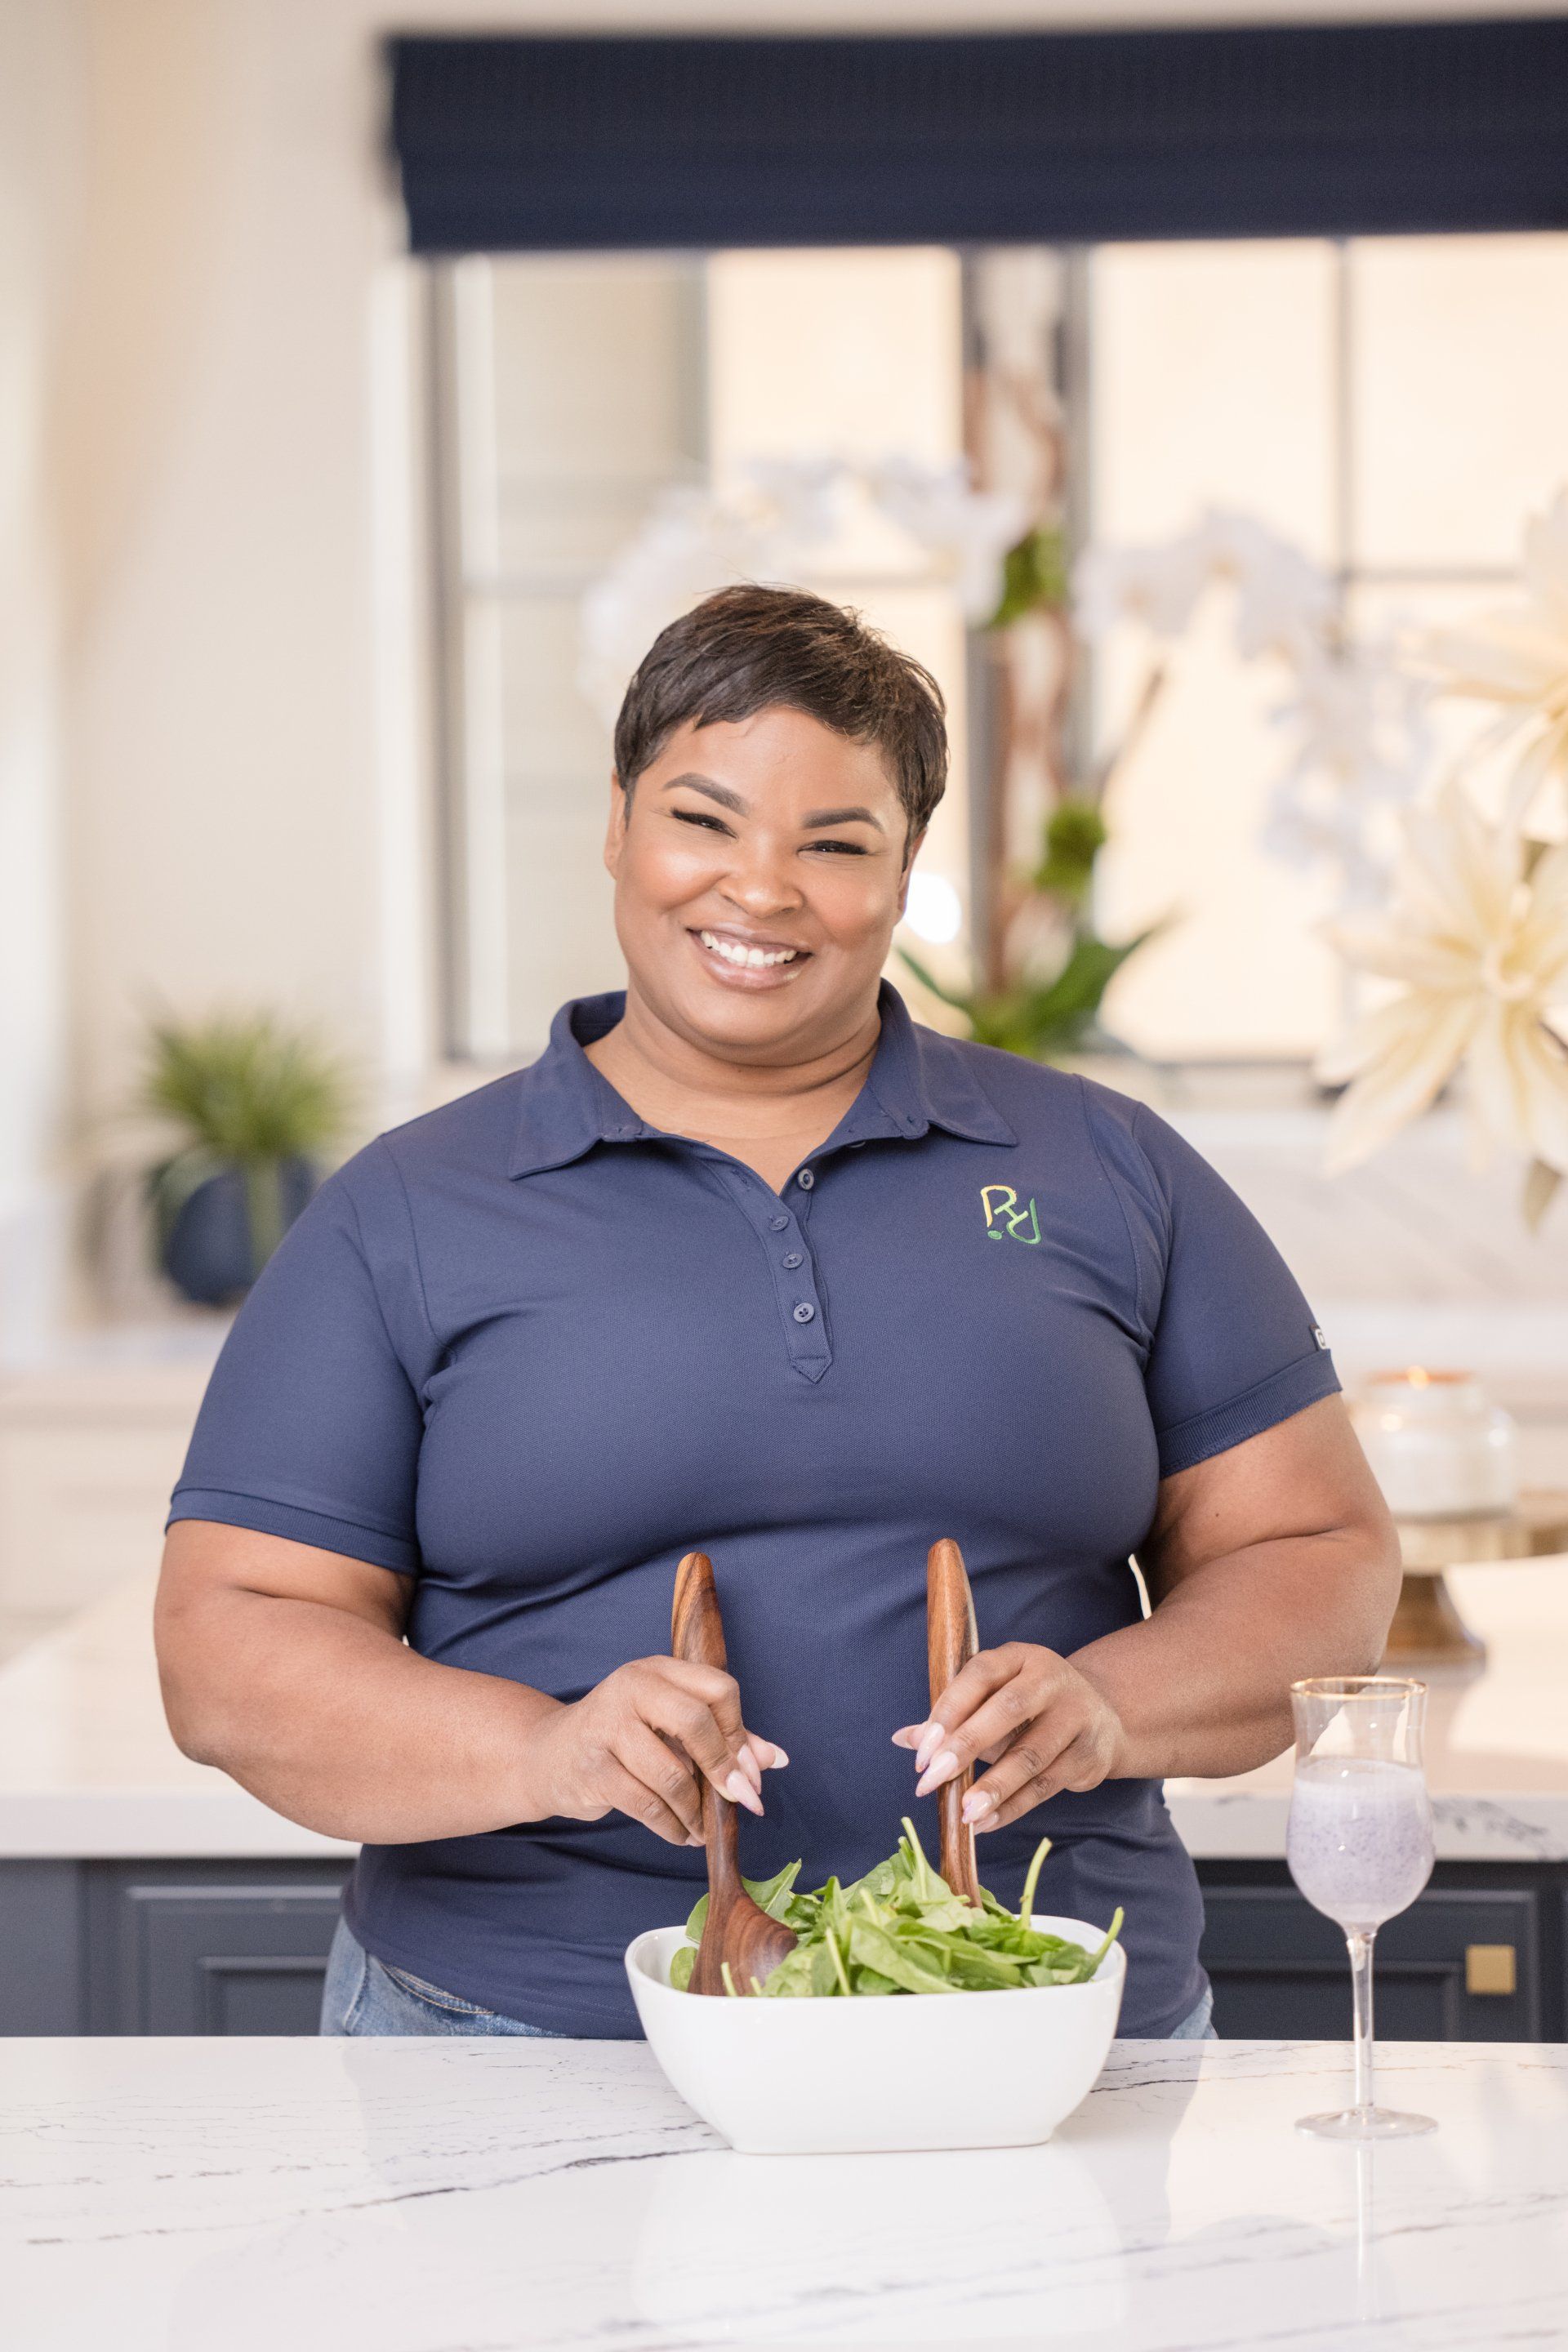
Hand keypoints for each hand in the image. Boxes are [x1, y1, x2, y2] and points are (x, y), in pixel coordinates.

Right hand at [528, 1658, 787, 1847]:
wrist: (550, 1756)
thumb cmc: (624, 1739)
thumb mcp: (672, 1726)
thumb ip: (723, 1737)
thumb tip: (775, 1759)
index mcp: (659, 1671)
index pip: (717, 1689)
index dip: (739, 1733)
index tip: (749, 1771)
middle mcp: (632, 1687)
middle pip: (695, 1721)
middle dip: (723, 1767)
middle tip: (738, 1799)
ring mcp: (607, 1725)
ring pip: (671, 1773)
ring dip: (696, 1810)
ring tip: (704, 1827)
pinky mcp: (593, 1767)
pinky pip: (647, 1804)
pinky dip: (672, 1827)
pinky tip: (682, 1834)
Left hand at [892, 1643, 1123, 1831]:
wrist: (1103, 1719)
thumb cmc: (1030, 1710)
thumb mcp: (992, 1701)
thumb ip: (951, 1718)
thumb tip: (904, 1739)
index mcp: (1019, 1657)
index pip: (980, 1674)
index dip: (949, 1710)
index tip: (922, 1750)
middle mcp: (1051, 1680)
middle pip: (1008, 1710)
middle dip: (966, 1745)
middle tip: (932, 1779)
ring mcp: (1076, 1716)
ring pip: (1031, 1754)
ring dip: (994, 1787)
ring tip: (964, 1812)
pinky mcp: (1089, 1754)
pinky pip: (1046, 1785)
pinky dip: (1013, 1807)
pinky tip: (986, 1822)